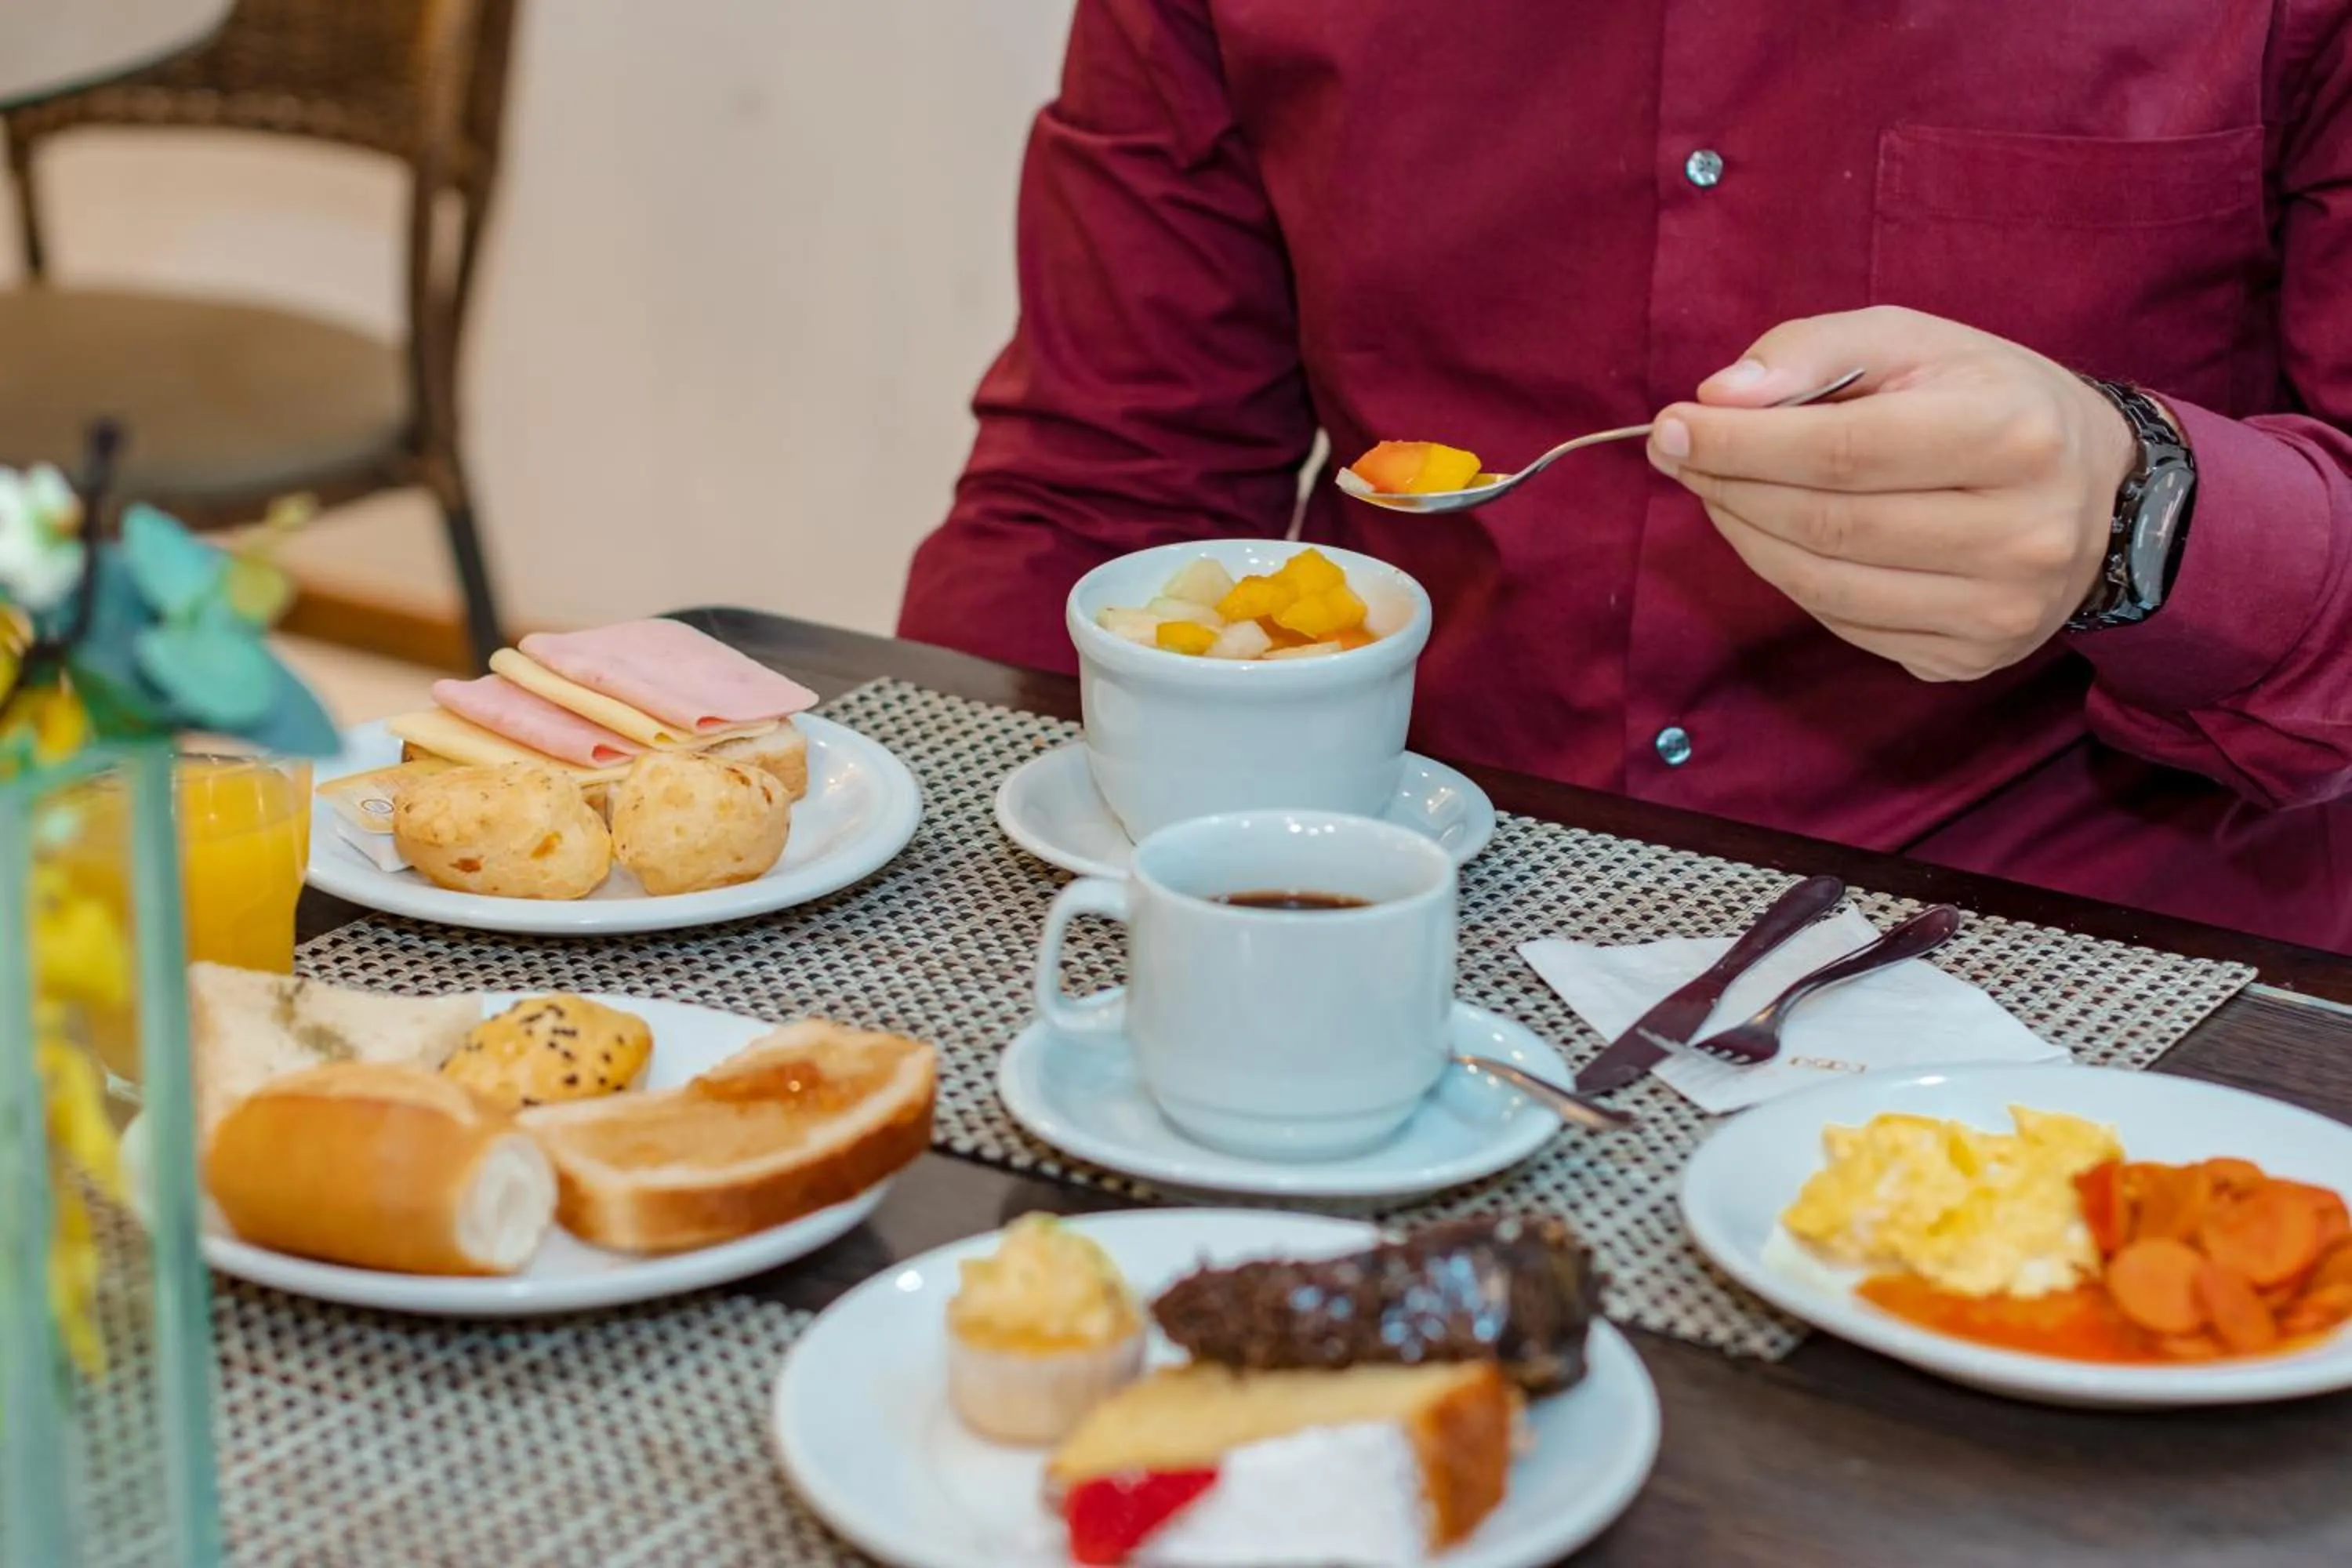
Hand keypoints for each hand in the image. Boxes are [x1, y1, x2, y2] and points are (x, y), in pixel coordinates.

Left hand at [1646, 306, 2139, 682]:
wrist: (2100, 493)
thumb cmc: (1991, 399)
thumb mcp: (1917, 341)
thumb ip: (1814, 351)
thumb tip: (1718, 398)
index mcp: (2013, 435)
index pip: (1841, 452)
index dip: (1741, 445)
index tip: (1674, 428)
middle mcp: (2020, 535)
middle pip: (1827, 524)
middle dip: (1731, 488)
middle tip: (1682, 457)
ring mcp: (1998, 611)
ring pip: (1824, 586)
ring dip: (1746, 538)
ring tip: (1718, 492)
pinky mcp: (1969, 658)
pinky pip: (1844, 624)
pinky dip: (1790, 578)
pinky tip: (1776, 536)